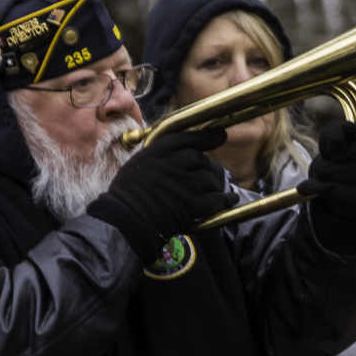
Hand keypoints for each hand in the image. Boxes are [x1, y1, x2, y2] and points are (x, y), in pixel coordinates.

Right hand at [88, 128, 238, 261]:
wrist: (125, 220)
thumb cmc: (125, 197)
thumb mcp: (136, 166)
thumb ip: (156, 160)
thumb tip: (173, 160)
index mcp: (157, 151)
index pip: (187, 138)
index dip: (207, 137)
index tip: (220, 135)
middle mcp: (173, 163)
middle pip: (201, 160)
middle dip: (207, 167)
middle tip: (209, 175)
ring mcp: (185, 183)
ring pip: (210, 179)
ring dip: (214, 185)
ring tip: (215, 191)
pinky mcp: (192, 203)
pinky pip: (217, 199)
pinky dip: (226, 199)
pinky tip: (230, 199)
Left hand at [298, 113, 355, 221]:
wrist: (340, 191)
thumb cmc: (340, 155)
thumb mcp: (333, 137)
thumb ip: (333, 131)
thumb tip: (336, 147)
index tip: (342, 139)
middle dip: (340, 154)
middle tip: (330, 157)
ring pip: (354, 174)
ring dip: (326, 172)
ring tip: (319, 173)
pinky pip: (344, 193)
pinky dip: (321, 189)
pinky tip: (309, 188)